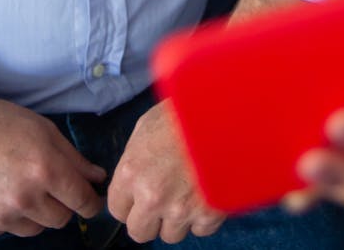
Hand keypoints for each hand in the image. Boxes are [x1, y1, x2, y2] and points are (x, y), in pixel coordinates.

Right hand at [0, 92, 105, 238]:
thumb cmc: (2, 123)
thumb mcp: (46, 131)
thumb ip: (75, 158)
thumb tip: (97, 178)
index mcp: (46, 171)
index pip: (82, 202)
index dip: (91, 202)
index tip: (92, 201)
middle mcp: (25, 199)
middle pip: (60, 220)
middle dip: (63, 205)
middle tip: (51, 187)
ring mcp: (0, 217)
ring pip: (35, 228)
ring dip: (35, 213)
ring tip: (19, 186)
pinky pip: (6, 230)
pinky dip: (8, 216)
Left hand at [108, 101, 224, 243]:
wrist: (225, 109)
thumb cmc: (184, 111)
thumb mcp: (147, 126)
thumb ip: (134, 159)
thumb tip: (132, 179)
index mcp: (131, 173)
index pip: (117, 210)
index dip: (130, 201)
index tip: (141, 193)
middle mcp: (152, 197)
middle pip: (140, 232)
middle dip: (150, 217)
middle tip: (165, 196)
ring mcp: (181, 210)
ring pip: (171, 234)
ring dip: (178, 217)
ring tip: (190, 188)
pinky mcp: (208, 214)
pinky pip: (200, 229)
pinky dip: (203, 216)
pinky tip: (207, 190)